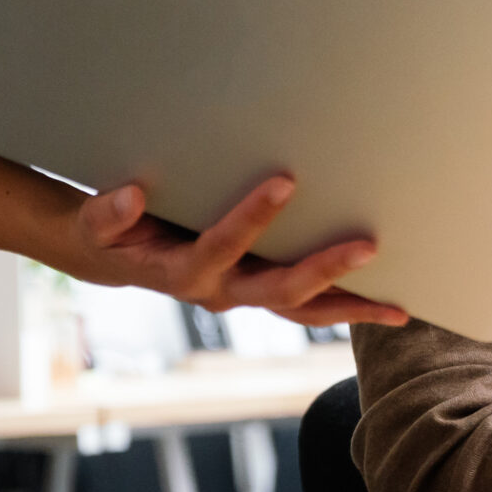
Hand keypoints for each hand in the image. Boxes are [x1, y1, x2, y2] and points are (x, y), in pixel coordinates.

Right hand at [55, 176, 407, 329]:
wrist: (113, 255)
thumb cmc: (109, 230)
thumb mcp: (95, 221)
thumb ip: (108, 212)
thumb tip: (131, 196)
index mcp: (183, 272)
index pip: (222, 245)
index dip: (251, 218)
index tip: (286, 181)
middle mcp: (219, 291)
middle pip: (280, 289)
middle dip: (325, 269)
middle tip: (368, 245)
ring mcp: (243, 294)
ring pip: (302, 309)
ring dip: (349, 307)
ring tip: (396, 307)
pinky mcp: (258, 289)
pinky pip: (306, 304)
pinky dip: (344, 305)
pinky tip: (386, 304)